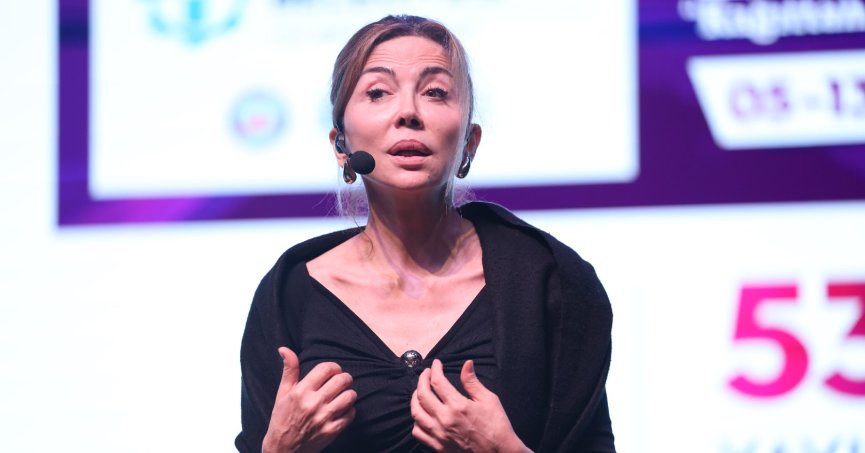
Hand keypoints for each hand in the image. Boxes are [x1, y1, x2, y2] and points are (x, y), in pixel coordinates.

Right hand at [262, 347, 356, 452]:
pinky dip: (349, 411)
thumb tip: (284, 349)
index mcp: (301, 391)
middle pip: (342, 380)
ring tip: (342, 395)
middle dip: (344, 378)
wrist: (282, 449)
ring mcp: (324, 418)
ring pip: (350, 396)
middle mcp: (313, 403)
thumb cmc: (281, 418)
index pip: (327, 368)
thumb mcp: (282, 393)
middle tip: (340, 382)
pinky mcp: (331, 431)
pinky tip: (341, 410)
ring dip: (348, 394)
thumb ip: (289, 370)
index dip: (333, 367)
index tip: (332, 371)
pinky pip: (351, 414)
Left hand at [410, 359, 530, 452]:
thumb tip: (466, 364)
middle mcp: (445, 419)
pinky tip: (422, 415)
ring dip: (415, 398)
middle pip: (422, 395)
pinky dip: (416, 421)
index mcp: (458, 406)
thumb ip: (472, 382)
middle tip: (426, 373)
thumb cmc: (497, 427)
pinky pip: (418, 432)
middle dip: (422, 379)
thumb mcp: (489, 400)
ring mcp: (439, 434)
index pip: (438, 381)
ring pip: (416, 413)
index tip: (436, 364)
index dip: (435, 369)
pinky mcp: (438, 447)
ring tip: (420, 391)